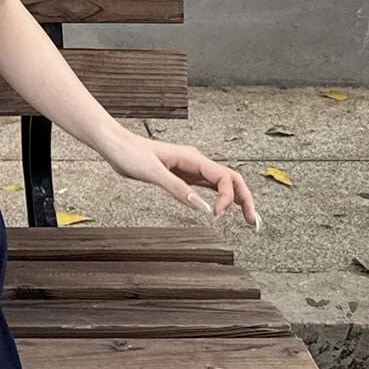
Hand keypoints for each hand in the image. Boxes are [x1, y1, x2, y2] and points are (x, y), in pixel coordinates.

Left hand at [100, 129, 260, 229]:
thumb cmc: (130, 154)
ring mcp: (190, 169)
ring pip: (222, 184)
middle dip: (245, 200)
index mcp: (193, 158)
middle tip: (253, 223)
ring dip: (236, 200)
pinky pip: (207, 186)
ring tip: (247, 219)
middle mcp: (196, 162)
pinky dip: (219, 198)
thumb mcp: (153, 173)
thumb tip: (202, 207)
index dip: (228, 197)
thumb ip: (177, 189)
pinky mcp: (182, 175)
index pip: (224, 177)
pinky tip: (222, 210)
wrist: (116, 145)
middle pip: (231, 179)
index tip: (217, 215)